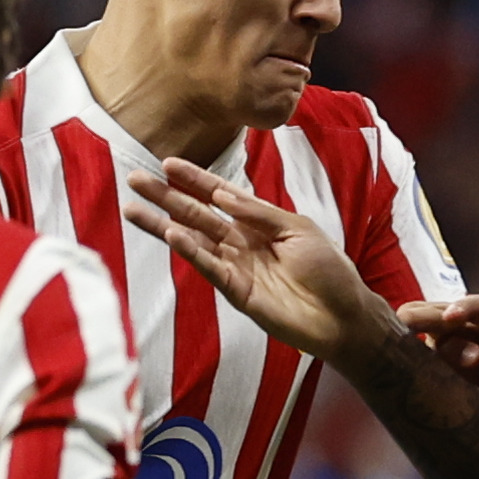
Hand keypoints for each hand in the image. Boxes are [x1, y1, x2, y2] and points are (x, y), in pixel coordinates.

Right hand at [122, 159, 395, 362]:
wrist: (345, 315)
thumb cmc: (328, 270)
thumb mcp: (297, 228)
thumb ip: (258, 212)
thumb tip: (221, 194)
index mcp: (256, 224)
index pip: (218, 196)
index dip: (193, 179)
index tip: (167, 163)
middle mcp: (240, 244)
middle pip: (195, 215)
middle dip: (165, 197)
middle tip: (134, 179)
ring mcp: (236, 269)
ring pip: (193, 241)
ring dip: (162, 225)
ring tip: (133, 209)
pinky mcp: (239, 294)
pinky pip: (211, 269)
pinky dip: (192, 253)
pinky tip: (172, 236)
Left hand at [395, 295, 478, 409]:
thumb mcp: (456, 388)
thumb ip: (441, 368)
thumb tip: (425, 346)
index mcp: (445, 336)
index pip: (423, 318)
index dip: (410, 319)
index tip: (393, 326)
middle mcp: (468, 326)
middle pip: (444, 309)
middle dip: (427, 312)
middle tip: (408, 319)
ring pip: (475, 304)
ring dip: (461, 307)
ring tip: (449, 317)